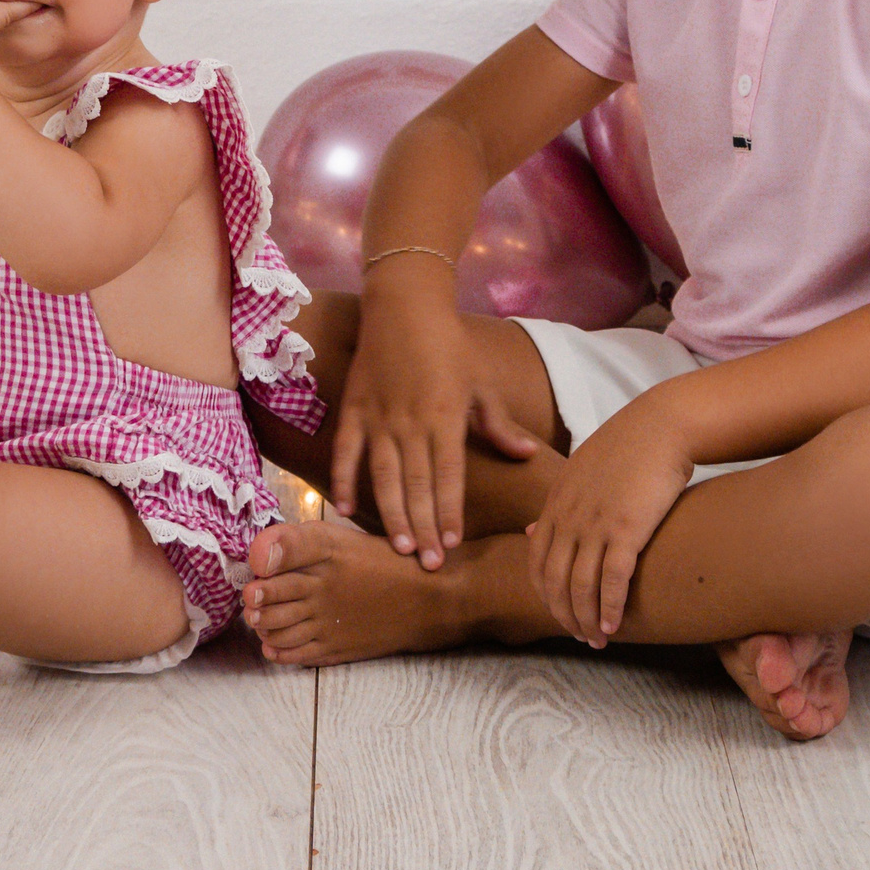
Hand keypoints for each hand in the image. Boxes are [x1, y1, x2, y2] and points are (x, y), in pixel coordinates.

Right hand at [332, 275, 545, 569]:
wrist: (404, 304)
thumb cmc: (450, 343)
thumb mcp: (481, 382)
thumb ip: (499, 424)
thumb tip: (526, 455)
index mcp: (446, 417)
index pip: (449, 476)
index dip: (450, 512)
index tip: (453, 544)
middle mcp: (412, 422)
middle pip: (418, 485)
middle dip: (424, 527)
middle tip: (428, 565)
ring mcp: (379, 417)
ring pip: (384, 476)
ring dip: (391, 513)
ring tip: (399, 548)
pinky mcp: (354, 409)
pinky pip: (346, 451)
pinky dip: (343, 480)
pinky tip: (344, 510)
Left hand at [525, 397, 694, 646]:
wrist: (661, 426)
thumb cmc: (626, 448)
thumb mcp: (578, 472)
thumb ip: (554, 506)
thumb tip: (531, 531)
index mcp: (555, 502)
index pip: (536, 561)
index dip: (545, 594)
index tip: (560, 613)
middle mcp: (568, 516)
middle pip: (554, 580)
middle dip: (564, 614)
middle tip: (579, 636)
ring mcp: (595, 523)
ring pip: (580, 586)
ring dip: (586, 620)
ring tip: (597, 640)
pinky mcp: (627, 529)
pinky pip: (612, 580)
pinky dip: (609, 608)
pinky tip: (614, 626)